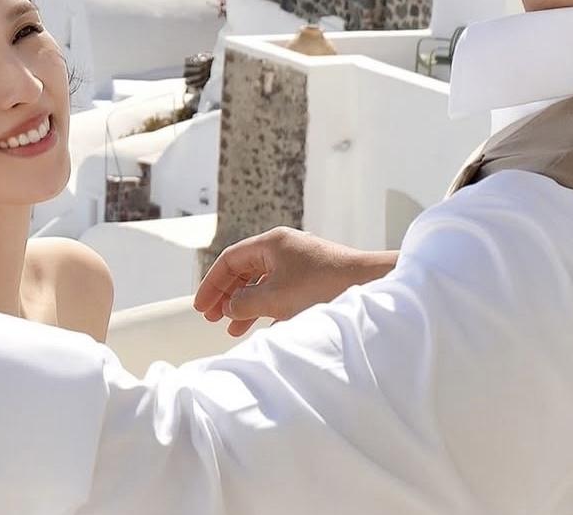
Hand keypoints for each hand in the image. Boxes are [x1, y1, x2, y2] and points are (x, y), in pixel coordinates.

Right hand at [192, 227, 396, 336]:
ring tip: (232, 328)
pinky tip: (261, 327)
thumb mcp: (274, 297)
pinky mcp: (313, 280)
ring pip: (261, 284)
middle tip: (211, 317)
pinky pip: (279, 293)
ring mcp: (299, 264)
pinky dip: (266, 308)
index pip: (229, 260)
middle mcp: (283, 250)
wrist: (372, 287)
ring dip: (245, 305)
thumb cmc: (324, 287)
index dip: (211, 284)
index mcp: (271, 244)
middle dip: (226, 295)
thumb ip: (244, 303)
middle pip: (243, 271)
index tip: (200, 307)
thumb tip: (230, 307)